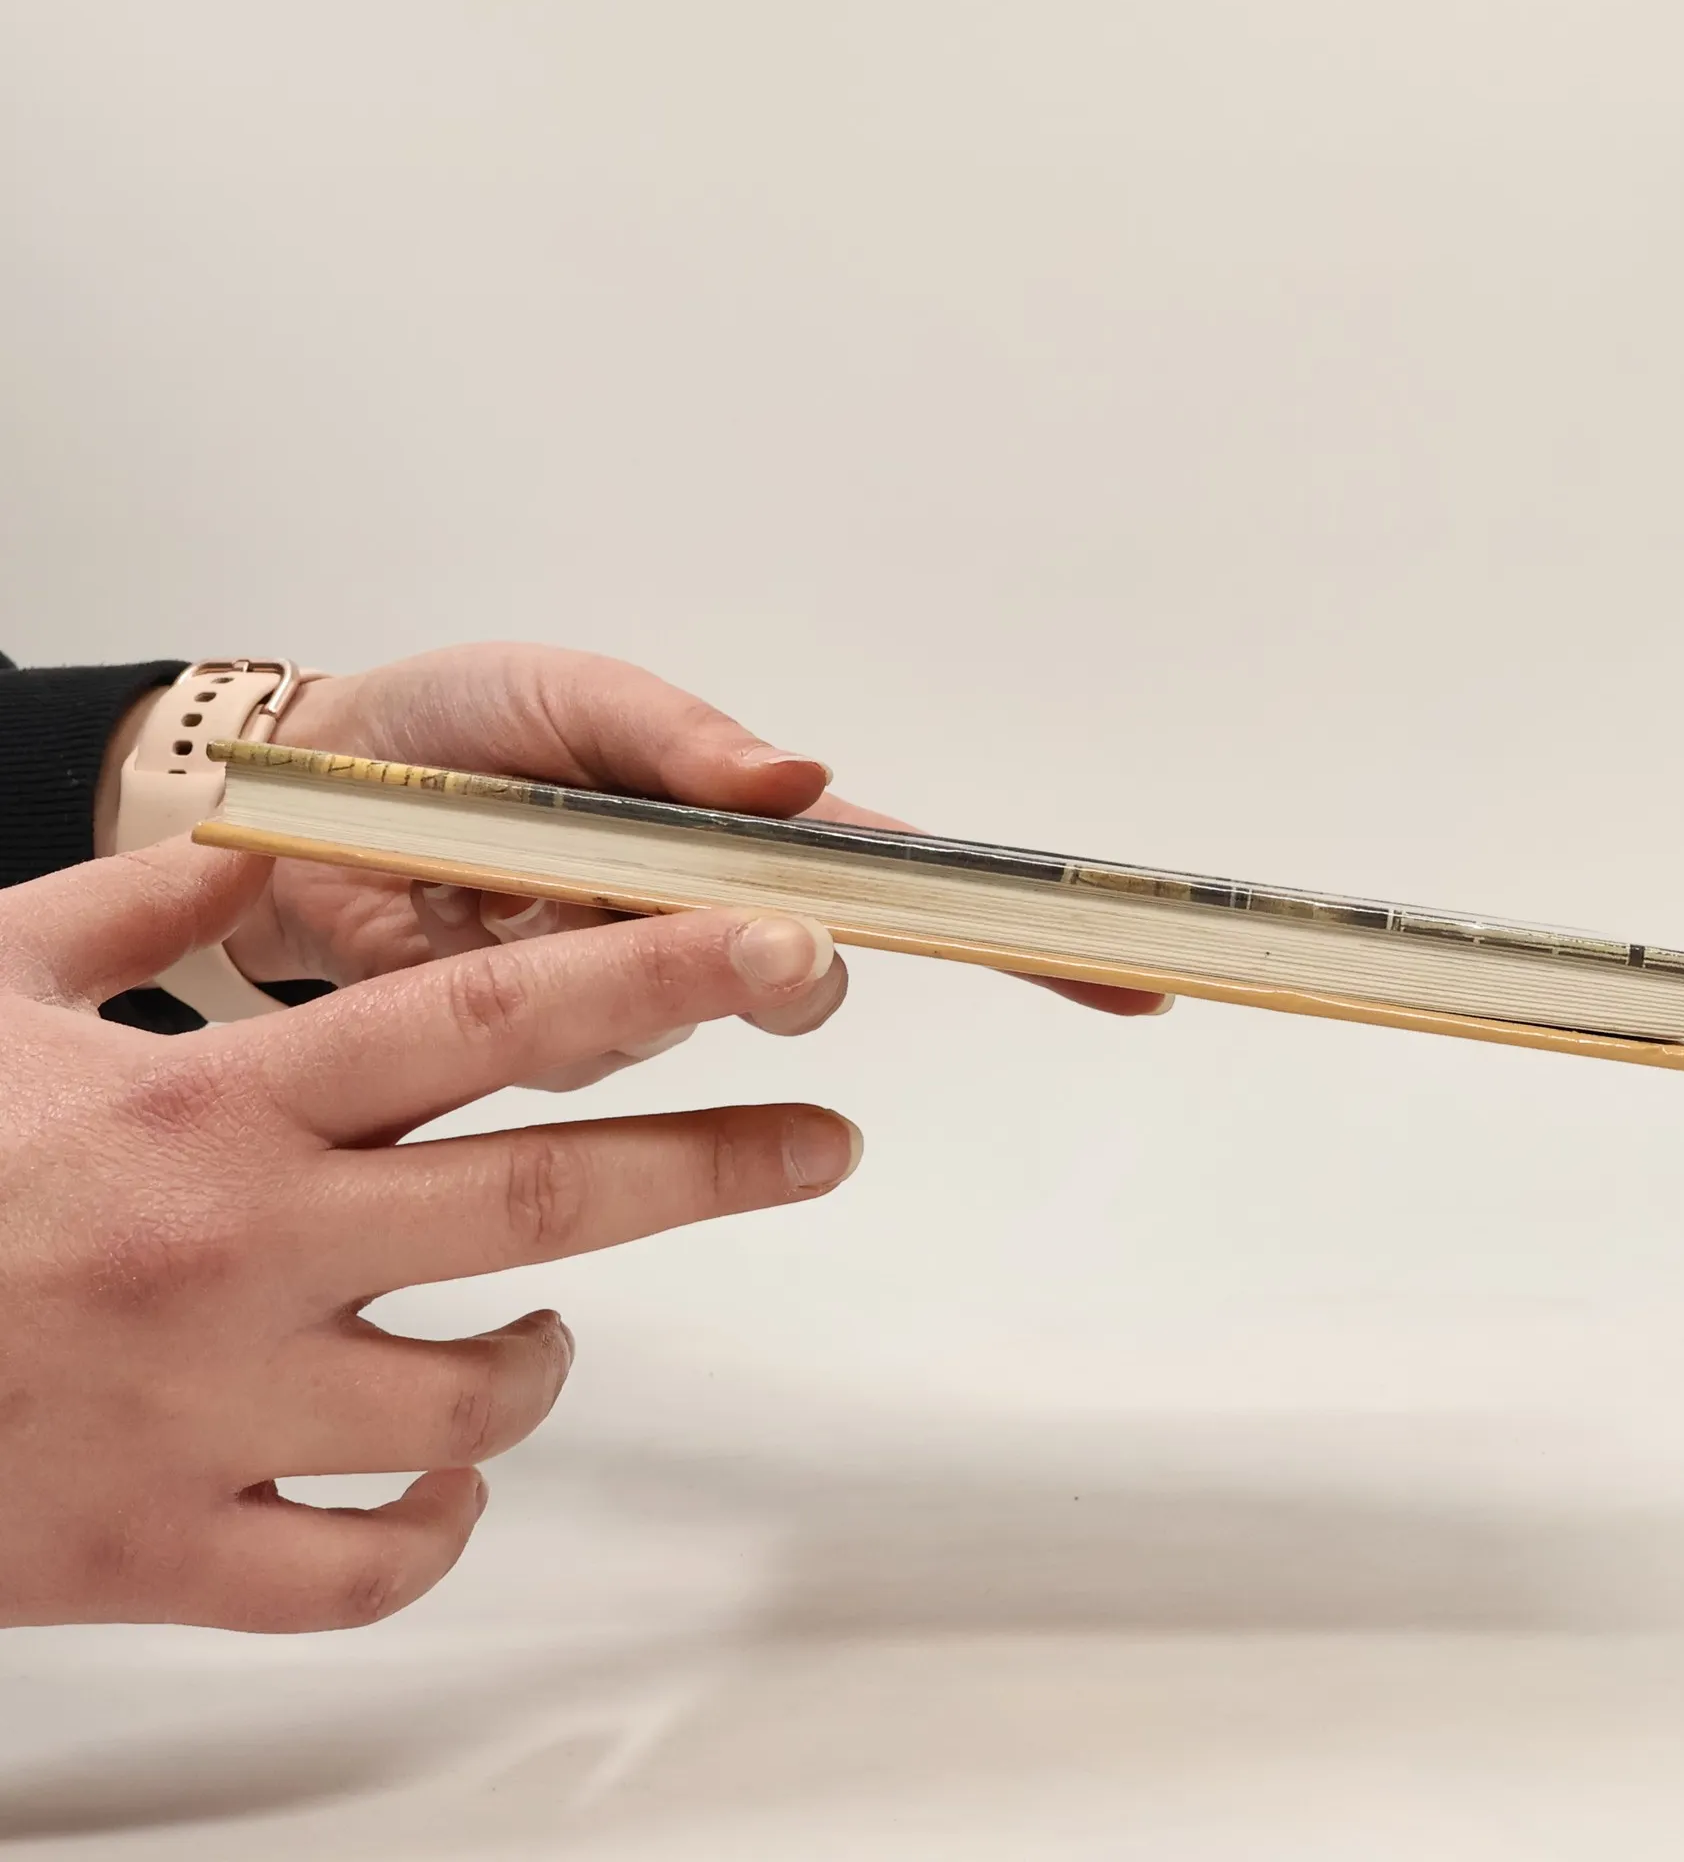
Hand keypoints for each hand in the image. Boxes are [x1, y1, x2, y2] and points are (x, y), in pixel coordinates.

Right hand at [0, 837, 859, 1630]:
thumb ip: (131, 904)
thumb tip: (258, 848)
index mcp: (208, 1105)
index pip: (483, 1019)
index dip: (654, 978)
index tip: (778, 956)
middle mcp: (239, 1253)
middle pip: (540, 1202)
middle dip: (714, 1164)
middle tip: (823, 1143)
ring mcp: (208, 1414)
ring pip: (473, 1403)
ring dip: (544, 1365)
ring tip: (550, 1332)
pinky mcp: (156, 1549)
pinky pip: (362, 1565)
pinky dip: (434, 1525)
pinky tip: (440, 1479)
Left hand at [207, 645, 1164, 1081]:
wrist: (303, 792)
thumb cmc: (457, 725)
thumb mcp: (568, 697)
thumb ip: (680, 740)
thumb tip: (800, 778)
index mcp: (744, 830)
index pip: (905, 885)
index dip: (1012, 933)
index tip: (1123, 973)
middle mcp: (706, 920)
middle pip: (808, 976)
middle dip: (772, 965)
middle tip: (718, 928)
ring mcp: (625, 989)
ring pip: (675, 1020)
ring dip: (603, 958)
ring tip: (503, 871)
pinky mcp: (537, 1042)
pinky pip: (563, 1046)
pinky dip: (511, 980)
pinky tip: (453, 916)